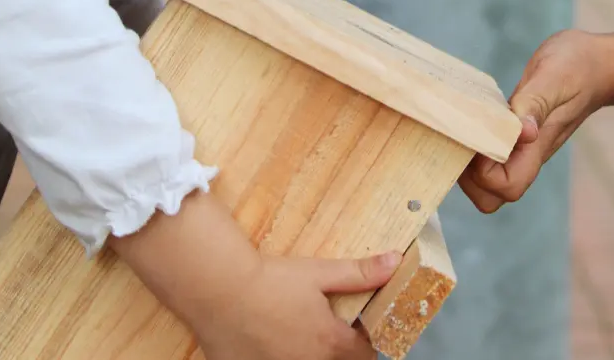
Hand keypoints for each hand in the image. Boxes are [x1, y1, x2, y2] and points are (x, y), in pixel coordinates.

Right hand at [198, 252, 399, 359]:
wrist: (217, 288)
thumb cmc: (269, 279)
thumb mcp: (319, 272)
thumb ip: (360, 273)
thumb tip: (396, 262)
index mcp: (330, 343)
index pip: (364, 355)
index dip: (362, 339)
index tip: (353, 325)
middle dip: (338, 351)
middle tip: (324, 328)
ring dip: (310, 355)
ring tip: (295, 333)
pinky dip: (278, 357)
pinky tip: (269, 342)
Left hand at [459, 29, 613, 212]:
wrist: (596, 64)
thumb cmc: (577, 67)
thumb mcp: (553, 77)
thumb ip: (536, 104)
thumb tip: (524, 133)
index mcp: (538, 146)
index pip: (508, 186)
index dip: (483, 173)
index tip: (474, 138)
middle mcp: (527, 153)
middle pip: (492, 195)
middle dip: (467, 177)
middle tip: (458, 137)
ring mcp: (519, 147)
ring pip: (485, 180)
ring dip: (465, 163)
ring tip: (459, 127)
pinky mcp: (511, 134)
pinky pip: (485, 155)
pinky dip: (468, 145)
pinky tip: (464, 119)